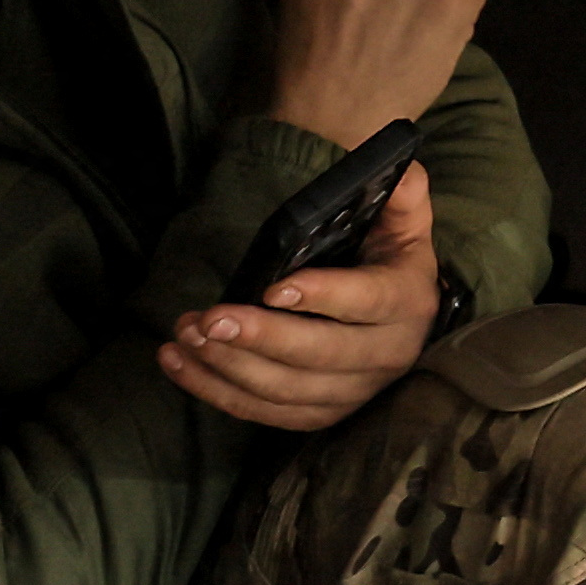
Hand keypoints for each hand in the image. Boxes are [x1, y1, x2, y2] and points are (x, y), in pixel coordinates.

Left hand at [167, 163, 443, 430]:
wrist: (401, 314)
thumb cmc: (388, 257)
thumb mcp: (403, 218)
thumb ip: (402, 191)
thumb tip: (400, 170)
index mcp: (406, 300)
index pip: (367, 301)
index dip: (322, 297)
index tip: (272, 288)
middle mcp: (388, 354)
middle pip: (321, 355)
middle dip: (261, 338)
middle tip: (210, 318)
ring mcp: (355, 391)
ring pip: (287, 391)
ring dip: (230, 366)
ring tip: (186, 334)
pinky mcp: (322, 413)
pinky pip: (266, 414)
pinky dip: (218, 393)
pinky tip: (179, 364)